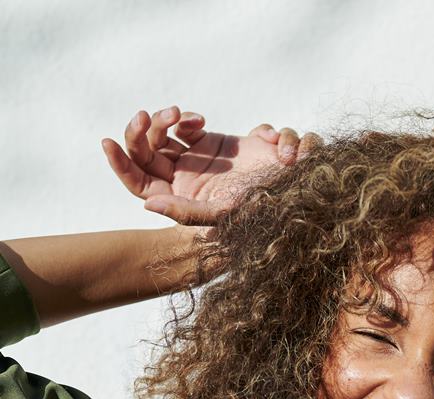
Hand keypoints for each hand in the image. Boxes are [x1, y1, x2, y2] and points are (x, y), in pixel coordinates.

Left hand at [102, 106, 323, 224]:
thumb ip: (184, 212)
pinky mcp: (211, 142)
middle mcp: (182, 181)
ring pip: (162, 134)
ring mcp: (195, 160)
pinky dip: (186, 118)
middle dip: (140, 132)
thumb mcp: (221, 214)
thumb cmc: (260, 206)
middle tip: (147, 116)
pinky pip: (186, 125)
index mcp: (179, 200)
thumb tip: (148, 205)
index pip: (138, 182)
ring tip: (178, 115)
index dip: (119, 164)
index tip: (107, 142)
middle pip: (144, 153)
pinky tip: (199, 121)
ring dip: (163, 120)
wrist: (292, 186)